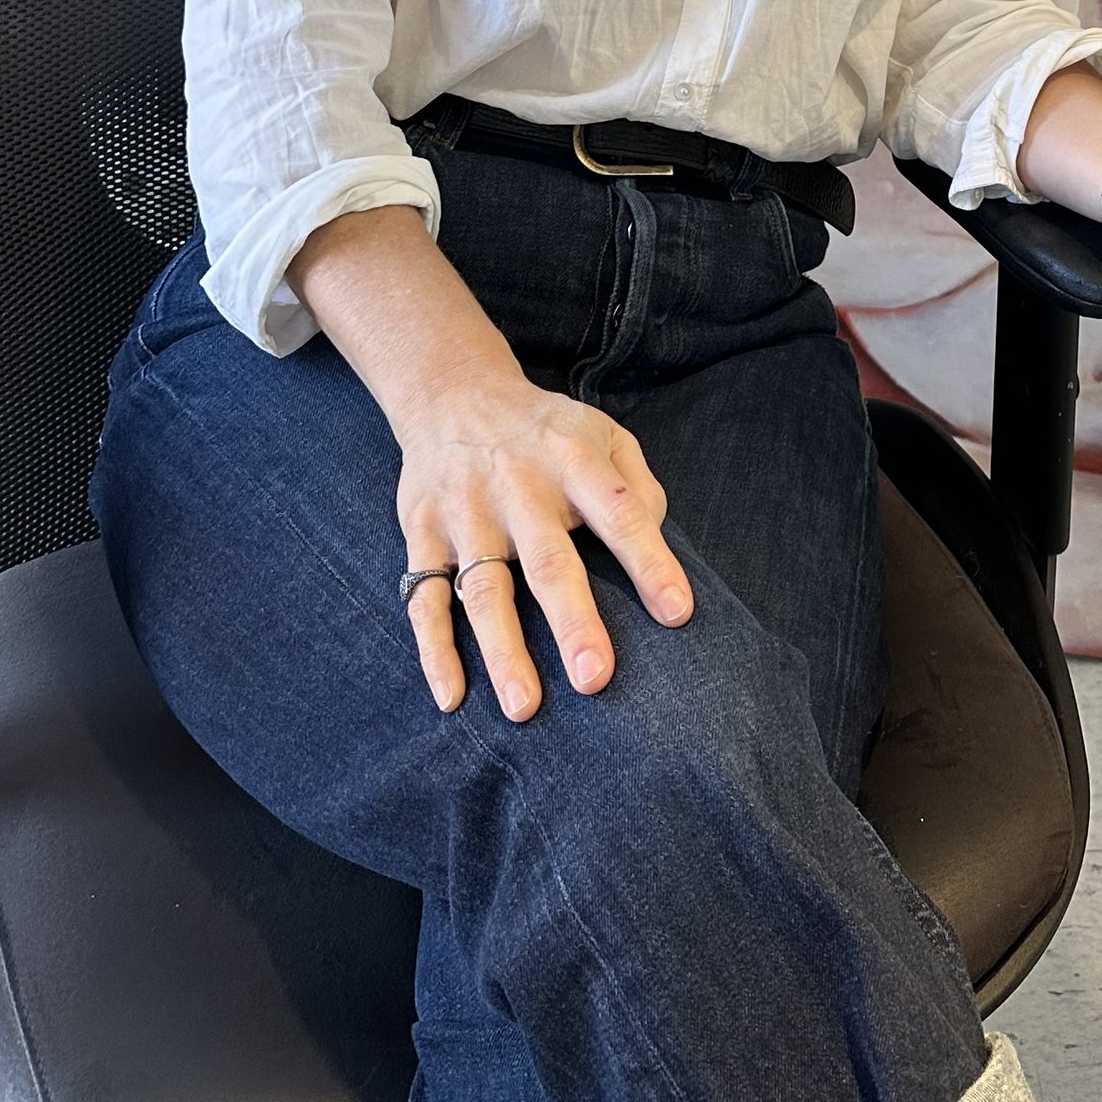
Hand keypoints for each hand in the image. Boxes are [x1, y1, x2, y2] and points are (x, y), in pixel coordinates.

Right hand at [392, 371, 694, 720]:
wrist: (453, 393)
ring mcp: (466, 513)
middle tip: (595, 679)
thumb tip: (656, 545)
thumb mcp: (603, 434)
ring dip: (503, 651)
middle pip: (547, 561)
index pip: (619, 513)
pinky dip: (435, 650)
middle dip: (572, 621)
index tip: (678, 613)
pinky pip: (424, 597)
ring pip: (484, 589)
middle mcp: (518, 487)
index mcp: (573, 460)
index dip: (650, 562)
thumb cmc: (546, 432)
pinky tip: (452, 697)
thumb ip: (637, 487)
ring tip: (524, 707)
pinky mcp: (422, 533)